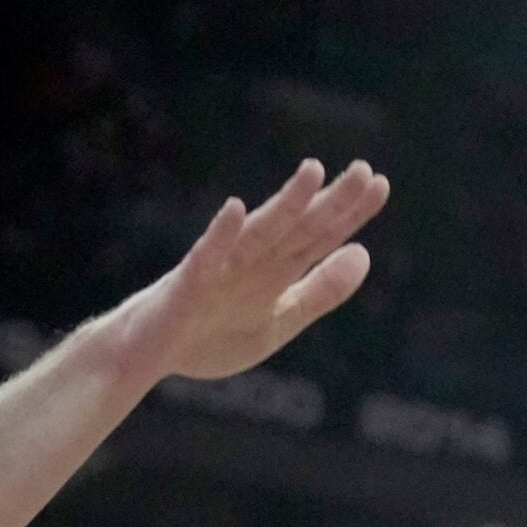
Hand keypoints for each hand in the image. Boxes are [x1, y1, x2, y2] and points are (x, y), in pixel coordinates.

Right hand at [102, 158, 389, 386]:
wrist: (145, 355)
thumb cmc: (208, 336)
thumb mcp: (278, 321)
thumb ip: (320, 292)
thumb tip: (364, 255)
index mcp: (276, 271)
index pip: (320, 236)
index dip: (350, 213)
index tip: (381, 185)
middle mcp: (252, 261)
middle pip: (298, 228)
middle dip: (330, 202)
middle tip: (363, 171)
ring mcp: (220, 269)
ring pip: (259, 233)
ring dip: (285, 204)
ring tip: (312, 173)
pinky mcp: (187, 284)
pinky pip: (205, 257)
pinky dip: (221, 235)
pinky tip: (235, 211)